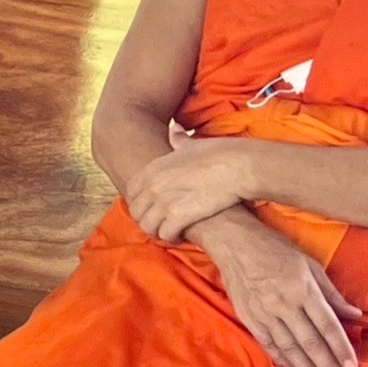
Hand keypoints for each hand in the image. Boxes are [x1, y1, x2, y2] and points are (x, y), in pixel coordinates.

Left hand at [127, 139, 255, 242]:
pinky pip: (165, 234)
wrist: (237, 166)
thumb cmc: (219, 154)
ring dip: (158, 232)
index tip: (152, 209)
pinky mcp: (178, 216)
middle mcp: (153, 185)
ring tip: (171, 232)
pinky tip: (182, 235)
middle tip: (161, 224)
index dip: (140, 204)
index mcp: (152, 169)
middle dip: (147, 221)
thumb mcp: (191, 144)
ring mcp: (164, 201)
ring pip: (147, 227)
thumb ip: (178, 140)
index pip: (130, 193)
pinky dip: (172, 238)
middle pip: (136, 213)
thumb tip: (174, 129)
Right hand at [193, 213, 362, 366]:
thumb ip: (331, 293)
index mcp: (302, 289)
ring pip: (289, 348)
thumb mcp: (310, 265)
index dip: (340, 347)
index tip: (351, 366)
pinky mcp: (249, 318)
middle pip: (310, 342)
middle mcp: (284, 304)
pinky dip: (283, 360)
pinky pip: (269, 344)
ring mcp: (264, 313)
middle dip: (327, 365)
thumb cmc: (276, 250)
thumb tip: (354, 315)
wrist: (235, 244)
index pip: (326, 325)